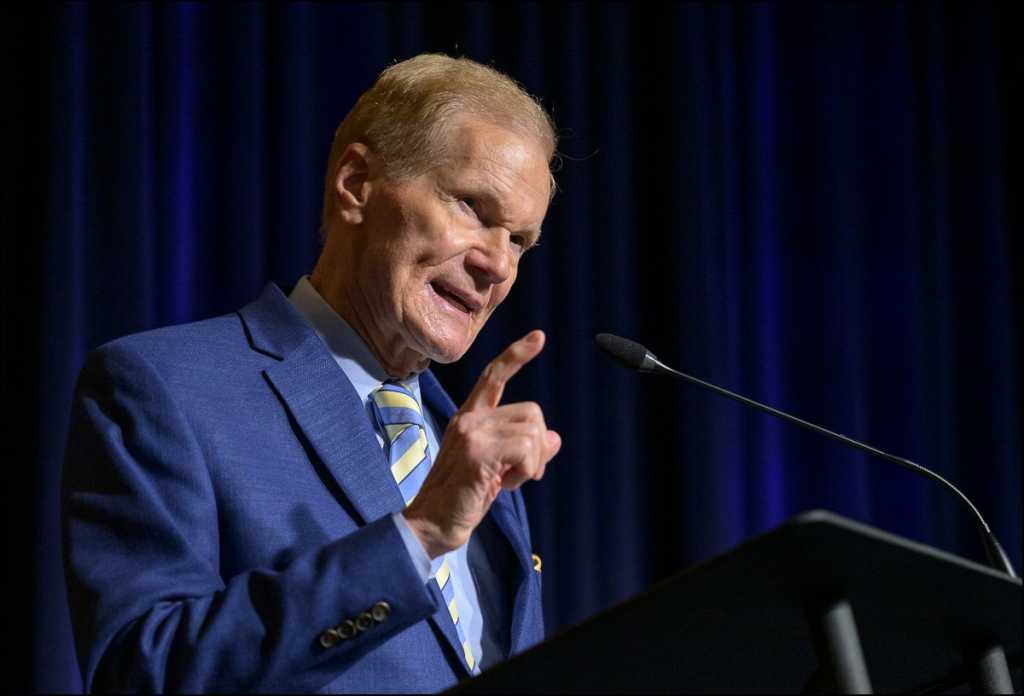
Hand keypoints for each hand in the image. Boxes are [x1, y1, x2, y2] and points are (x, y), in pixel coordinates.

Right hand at [403, 330, 561, 557]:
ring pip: (533, 432)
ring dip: (532, 465)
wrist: (429, 526)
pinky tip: (505, 486)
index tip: (539, 336)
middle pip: (531, 412)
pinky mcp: (478, 453)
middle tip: (517, 474)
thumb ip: (522, 451)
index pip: (493, 376)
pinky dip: (528, 471)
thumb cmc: (460, 500)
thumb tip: (553, 439)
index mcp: (469, 418)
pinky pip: (527, 449)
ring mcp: (472, 434)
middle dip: (536, 448)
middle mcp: (468, 419)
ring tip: (507, 482)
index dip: (517, 355)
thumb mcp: (496, 470)